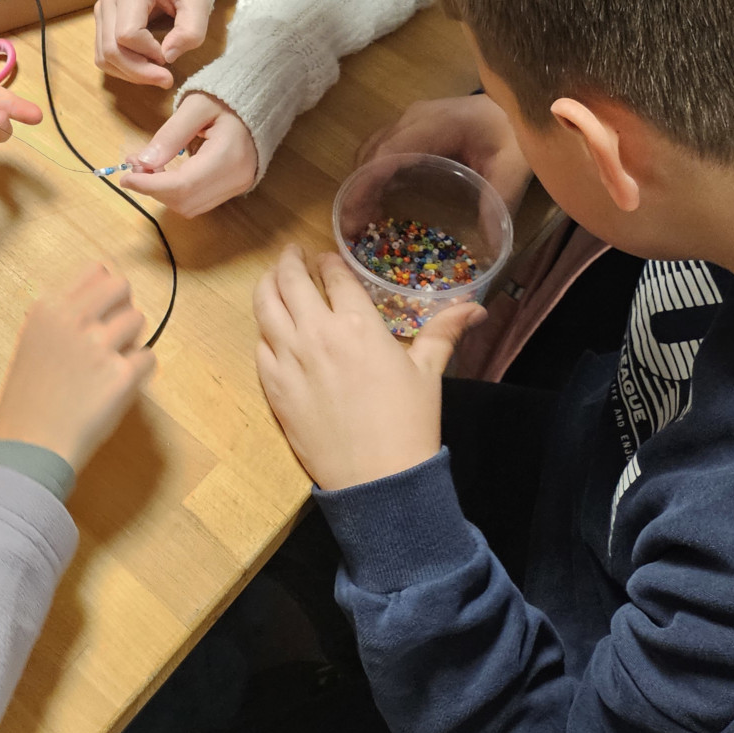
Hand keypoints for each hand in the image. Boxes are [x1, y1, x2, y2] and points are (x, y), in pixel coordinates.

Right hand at [0, 263, 152, 470]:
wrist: (30, 447)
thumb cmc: (28, 402)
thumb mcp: (32, 343)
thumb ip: (62, 318)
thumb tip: (101, 295)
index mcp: (48, 308)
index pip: (95, 270)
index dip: (104, 292)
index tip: (101, 312)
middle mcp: (73, 320)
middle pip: (121, 287)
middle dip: (122, 309)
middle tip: (112, 338)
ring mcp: (99, 346)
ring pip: (138, 320)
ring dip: (131, 342)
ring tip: (110, 367)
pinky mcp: (121, 375)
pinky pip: (149, 358)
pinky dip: (139, 373)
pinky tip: (117, 389)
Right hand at [94, 0, 212, 86]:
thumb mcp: (198, 2)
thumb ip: (191, 30)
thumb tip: (168, 57)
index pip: (127, 34)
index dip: (148, 52)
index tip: (169, 55)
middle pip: (111, 50)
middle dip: (138, 72)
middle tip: (166, 80)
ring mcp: (101, 10)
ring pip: (103, 56)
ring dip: (129, 73)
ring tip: (155, 74)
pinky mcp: (101, 22)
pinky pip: (103, 54)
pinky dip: (122, 68)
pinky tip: (143, 67)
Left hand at [121, 90, 256, 215]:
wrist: (257, 102)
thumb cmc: (225, 99)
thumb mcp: (195, 107)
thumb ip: (170, 135)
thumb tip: (144, 163)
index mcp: (229, 156)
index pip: (184, 185)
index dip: (151, 186)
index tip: (125, 177)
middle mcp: (236, 179)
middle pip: (185, 201)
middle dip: (153, 189)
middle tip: (134, 165)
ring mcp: (237, 187)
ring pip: (190, 207)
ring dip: (162, 192)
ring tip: (145, 167)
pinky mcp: (233, 189)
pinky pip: (197, 201)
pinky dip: (174, 192)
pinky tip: (162, 173)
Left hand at [254, 246, 482, 490]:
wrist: (378, 478)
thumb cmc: (409, 422)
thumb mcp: (428, 371)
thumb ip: (443, 330)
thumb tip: (474, 306)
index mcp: (357, 323)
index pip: (334, 274)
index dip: (328, 261)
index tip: (326, 258)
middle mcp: (317, 333)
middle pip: (290, 280)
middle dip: (289, 260)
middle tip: (292, 254)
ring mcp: (289, 359)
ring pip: (264, 306)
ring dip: (267, 285)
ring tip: (272, 278)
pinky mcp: (273, 386)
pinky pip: (259, 346)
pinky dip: (263, 330)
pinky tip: (270, 328)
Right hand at [355, 94, 533, 212]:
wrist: (514, 106)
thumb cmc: (513, 132)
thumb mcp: (514, 168)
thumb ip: (500, 202)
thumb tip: (491, 247)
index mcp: (438, 124)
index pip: (390, 151)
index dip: (367, 182)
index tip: (354, 215)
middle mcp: (415, 118)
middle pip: (373, 153)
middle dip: (358, 191)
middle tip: (354, 229)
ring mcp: (409, 120)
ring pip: (371, 150)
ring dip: (362, 184)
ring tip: (363, 220)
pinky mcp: (410, 127)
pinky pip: (380, 149)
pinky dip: (371, 175)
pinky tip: (377, 202)